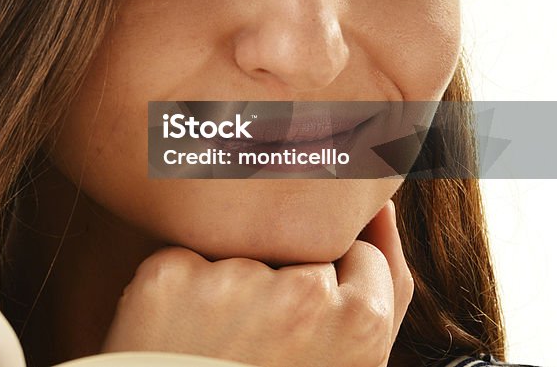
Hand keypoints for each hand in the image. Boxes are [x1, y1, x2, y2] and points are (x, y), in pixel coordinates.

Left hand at [100, 201, 412, 366]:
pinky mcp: (170, 276)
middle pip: (301, 241)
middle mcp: (299, 296)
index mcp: (359, 320)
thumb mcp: (355, 357)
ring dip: (231, 278)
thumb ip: (386, 283)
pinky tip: (181, 327)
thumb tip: (380, 204)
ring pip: (240, 244)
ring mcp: (231, 282)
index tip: (304, 329)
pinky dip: (181, 284)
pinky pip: (185, 254)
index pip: (358, 252)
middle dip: (281, 276)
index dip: (328, 290)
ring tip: (220, 336)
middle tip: (258, 339)